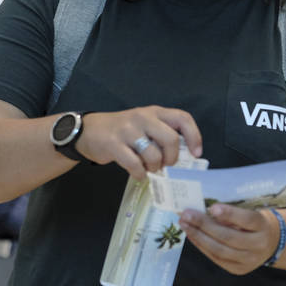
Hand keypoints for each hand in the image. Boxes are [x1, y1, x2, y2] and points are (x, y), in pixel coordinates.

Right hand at [74, 106, 202, 178]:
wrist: (89, 130)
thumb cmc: (124, 131)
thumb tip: (184, 156)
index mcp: (155, 112)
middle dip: (172, 158)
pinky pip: (134, 164)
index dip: (194, 136)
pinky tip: (138, 173)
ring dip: (154, 168)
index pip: (183, 119)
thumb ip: (162, 134)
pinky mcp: (113, 144)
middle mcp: (143, 117)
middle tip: (166, 165)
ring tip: (150, 168)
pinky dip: (140, 174)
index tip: (196, 153)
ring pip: (153, 154)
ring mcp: (128, 130)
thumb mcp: (145, 125)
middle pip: (170, 139)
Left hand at [179, 204, 279, 274]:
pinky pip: (216, 258)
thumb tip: (205, 212)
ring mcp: (248, 260)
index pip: (247, 220)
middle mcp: (258, 245)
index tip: (212, 207)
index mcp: (263, 226)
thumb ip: (232, 214)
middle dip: (204, 225)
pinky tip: (192, 236)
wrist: (270, 243)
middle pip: (229, 237)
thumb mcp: (249, 214)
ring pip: (219, 250)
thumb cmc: (254, 224)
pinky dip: (202, 246)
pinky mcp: (238, 269)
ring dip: (198, 237)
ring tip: (185, 225)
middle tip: (187, 215)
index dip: (230, 214)